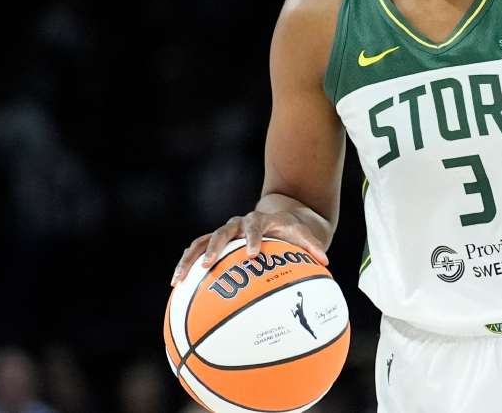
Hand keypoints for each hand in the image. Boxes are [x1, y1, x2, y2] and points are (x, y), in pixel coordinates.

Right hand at [169, 210, 328, 286]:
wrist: (278, 215)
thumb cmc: (293, 228)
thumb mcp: (304, 233)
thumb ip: (313, 245)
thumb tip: (325, 261)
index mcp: (260, 220)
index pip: (255, 225)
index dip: (253, 238)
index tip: (252, 253)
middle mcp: (238, 224)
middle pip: (223, 232)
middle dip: (215, 247)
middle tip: (207, 265)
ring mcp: (224, 234)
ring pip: (202, 242)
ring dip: (189, 260)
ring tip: (178, 281)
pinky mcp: (215, 243)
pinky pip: (197, 253)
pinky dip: (186, 266)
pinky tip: (176, 287)